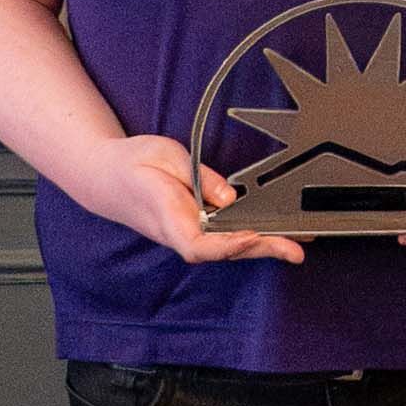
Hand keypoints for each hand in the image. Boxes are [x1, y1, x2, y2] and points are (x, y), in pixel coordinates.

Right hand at [107, 135, 303, 264]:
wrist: (105, 177)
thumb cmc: (132, 163)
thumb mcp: (165, 154)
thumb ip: (199, 175)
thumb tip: (230, 197)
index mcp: (166, 216)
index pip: (197, 245)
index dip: (227, 245)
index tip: (250, 236)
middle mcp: (178, 233)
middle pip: (222, 252)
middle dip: (261, 250)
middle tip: (296, 249)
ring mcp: (185, 234)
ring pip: (227, 248)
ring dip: (263, 246)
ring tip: (299, 242)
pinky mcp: (193, 229)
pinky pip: (223, 238)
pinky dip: (251, 237)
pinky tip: (276, 233)